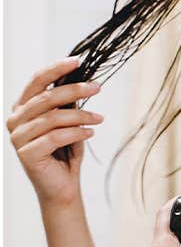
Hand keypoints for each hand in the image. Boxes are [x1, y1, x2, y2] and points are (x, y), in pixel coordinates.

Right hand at [6, 57, 102, 207]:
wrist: (62, 185)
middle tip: (98, 88)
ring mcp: (17, 138)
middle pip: (46, 97)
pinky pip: (54, 137)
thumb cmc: (65, 151)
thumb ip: (68, 102)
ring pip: (53, 118)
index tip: (77, 61)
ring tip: (99, 119)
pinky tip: (90, 133)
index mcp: (22, 108)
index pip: (36, 81)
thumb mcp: (69, 121)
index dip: (56, 69)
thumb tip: (81, 77)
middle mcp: (15, 120)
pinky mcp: (26, 154)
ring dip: (81, 116)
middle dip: (75, 90)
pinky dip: (76, 133)